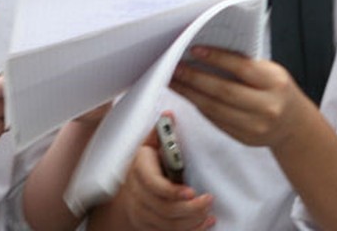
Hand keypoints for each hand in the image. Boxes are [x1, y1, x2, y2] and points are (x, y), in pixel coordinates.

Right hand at [95, 134, 212, 230]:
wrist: (128, 187)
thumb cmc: (146, 163)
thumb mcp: (151, 145)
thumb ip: (162, 133)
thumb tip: (169, 115)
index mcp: (138, 170)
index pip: (153, 185)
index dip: (173, 191)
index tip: (192, 191)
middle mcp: (137, 194)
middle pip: (164, 208)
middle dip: (190, 208)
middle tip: (208, 200)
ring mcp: (141, 212)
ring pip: (168, 224)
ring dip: (192, 221)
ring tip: (208, 211)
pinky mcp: (149, 225)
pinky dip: (190, 230)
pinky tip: (205, 222)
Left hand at [169, 46, 306, 148]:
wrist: (293, 125)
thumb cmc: (277, 90)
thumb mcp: (270, 72)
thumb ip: (244, 64)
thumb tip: (206, 53)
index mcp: (275, 83)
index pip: (242, 68)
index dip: (216, 58)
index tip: (194, 50)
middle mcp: (267, 107)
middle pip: (224, 91)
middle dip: (195, 78)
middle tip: (175, 67)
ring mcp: (255, 126)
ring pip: (215, 109)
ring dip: (190, 94)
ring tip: (174, 81)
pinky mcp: (244, 138)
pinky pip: (216, 120)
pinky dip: (199, 106)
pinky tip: (188, 95)